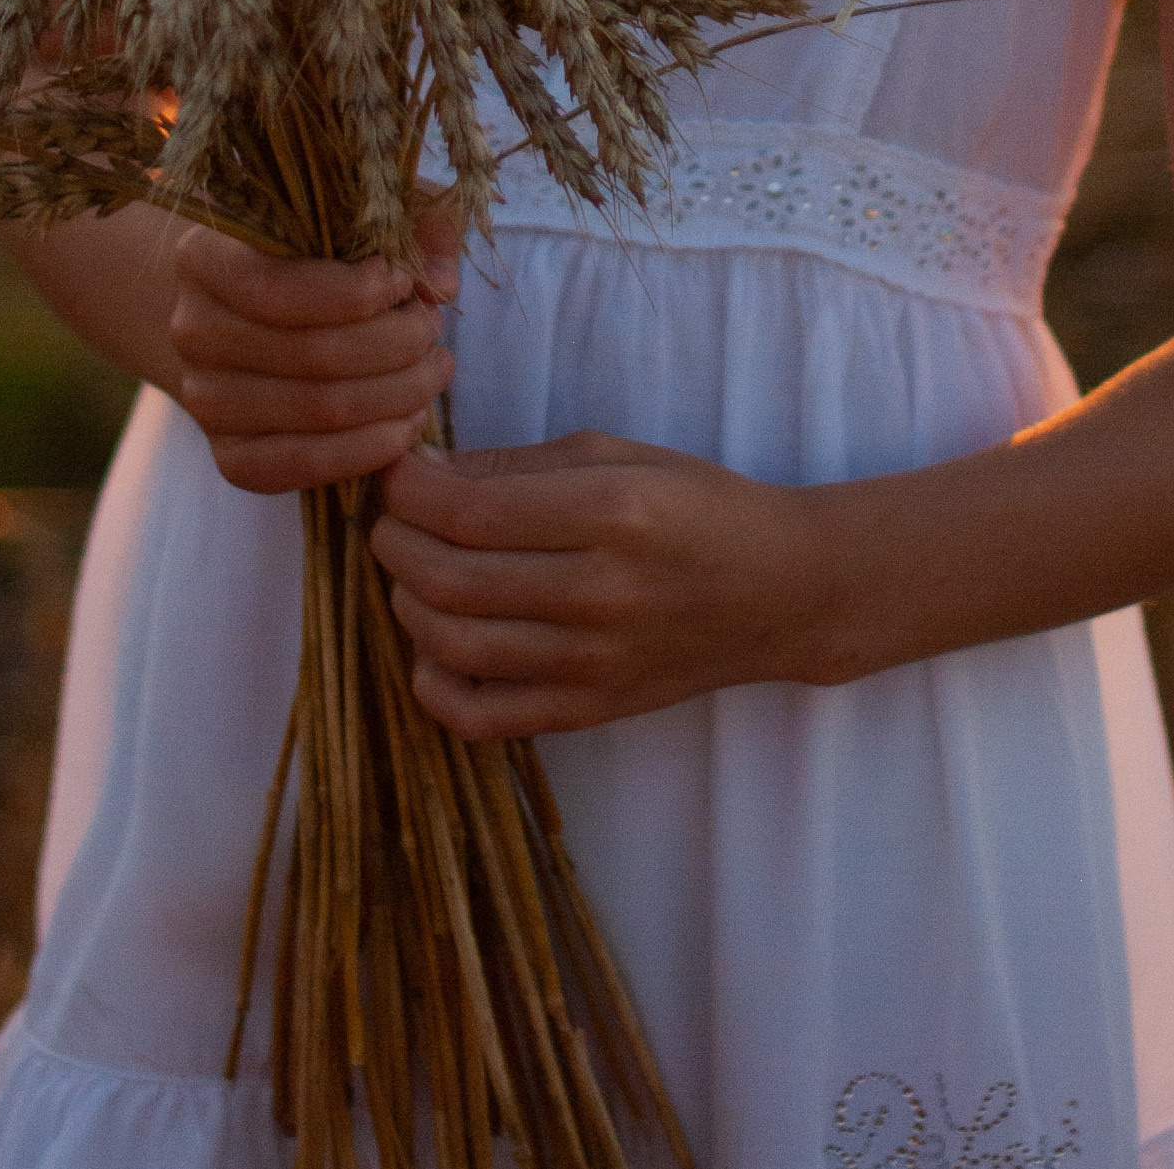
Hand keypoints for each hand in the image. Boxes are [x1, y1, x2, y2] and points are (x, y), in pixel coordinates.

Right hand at [169, 210, 462, 496]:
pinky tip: (407, 424)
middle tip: (433, 330)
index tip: (405, 279)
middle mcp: (192, 331)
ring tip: (434, 371)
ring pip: (322, 411)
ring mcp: (204, 400)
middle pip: (315, 354)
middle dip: (398, 343)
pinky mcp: (230, 457)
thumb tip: (440, 282)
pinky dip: (371, 449)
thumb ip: (407, 220)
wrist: (238, 314)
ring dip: (399, 394)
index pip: (280, 290)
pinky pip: (306, 467)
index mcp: (204, 257)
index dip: (359, 291)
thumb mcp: (353, 209)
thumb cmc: (308, 251)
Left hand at [369, 429, 831, 736]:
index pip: (468, 511)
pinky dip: (433, 684)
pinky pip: (480, 718)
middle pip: (449, 579)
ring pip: (453, 646)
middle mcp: (599, 593)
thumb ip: (514, 464)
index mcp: (610, 513)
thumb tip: (420, 473)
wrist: (779, 590)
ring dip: (406, 601)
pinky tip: (433, 645)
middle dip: (395, 540)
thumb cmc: (697, 505)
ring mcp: (592, 663)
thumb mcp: (616, 455)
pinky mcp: (588, 711)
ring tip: (412, 570)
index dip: (408, 490)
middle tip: (394, 517)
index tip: (398, 471)